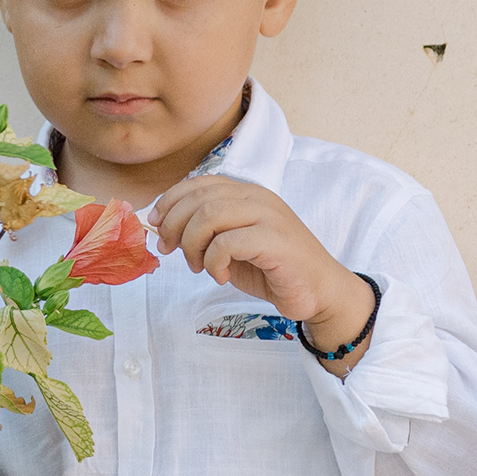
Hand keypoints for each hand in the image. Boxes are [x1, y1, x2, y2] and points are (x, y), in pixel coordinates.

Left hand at [140, 176, 372, 359]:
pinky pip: (226, 242)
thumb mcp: (232, 245)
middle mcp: (258, 198)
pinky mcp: (274, 240)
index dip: (170, 201)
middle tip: (171, 252)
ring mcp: (269, 216)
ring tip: (199, 267)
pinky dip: (214, 261)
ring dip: (192, 245)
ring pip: (209, 216)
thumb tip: (163, 227)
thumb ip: (206, 231)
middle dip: (174, 226)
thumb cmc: (274, 270)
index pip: (199, 183)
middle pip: (199, 199)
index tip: (157, 225)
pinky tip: (220, 276)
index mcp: (247, 193)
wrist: (320, 292)